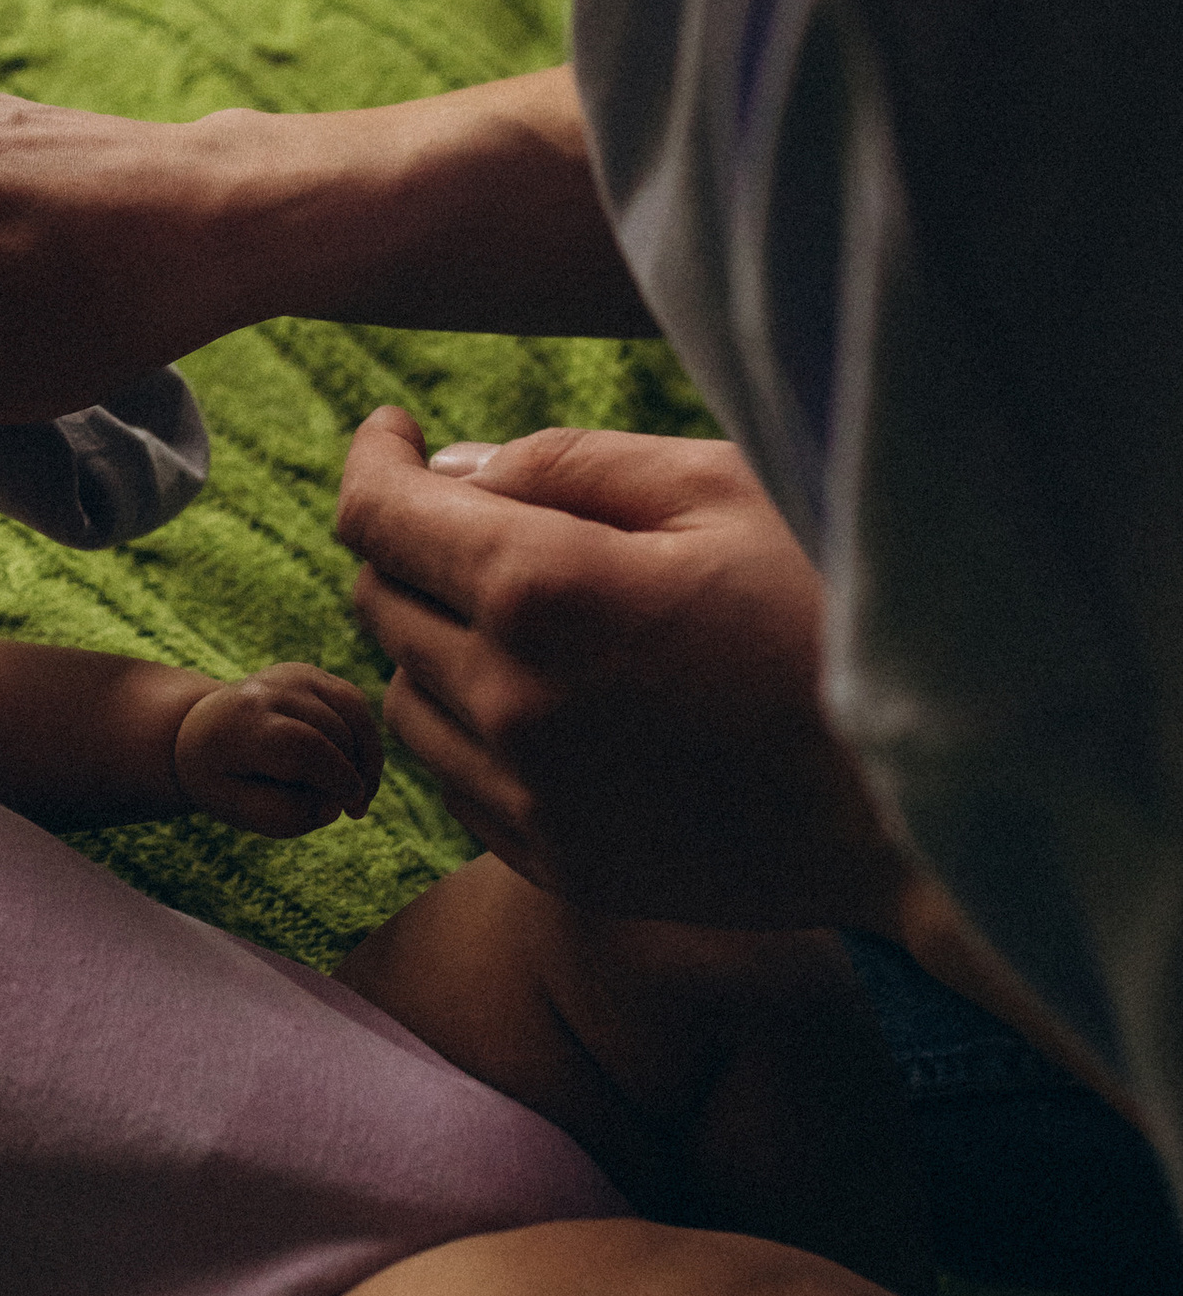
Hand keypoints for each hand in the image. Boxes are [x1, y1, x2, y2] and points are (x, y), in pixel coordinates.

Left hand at [174, 665, 384, 834]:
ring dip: (367, 758)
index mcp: (239, 724)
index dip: (338, 779)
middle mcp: (266, 689)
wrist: (201, 731)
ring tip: (358, 795)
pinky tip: (356, 770)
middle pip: (334, 732)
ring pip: (353, 713)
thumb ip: (285, 815)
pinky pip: (355, 704)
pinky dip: (365, 739)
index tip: (351, 810)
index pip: (303, 747)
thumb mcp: (238, 809)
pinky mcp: (308, 673)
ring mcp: (289, 675)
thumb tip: (335, 805)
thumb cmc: (222, 777)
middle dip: (352, 775)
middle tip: (349, 810)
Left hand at [336, 408, 908, 924]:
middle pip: (380, 601)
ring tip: (526, 612)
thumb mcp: (719, 490)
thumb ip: (567, 464)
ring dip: (435, 640)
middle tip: (476, 512)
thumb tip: (452, 471)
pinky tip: (552, 698)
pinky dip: (472, 725)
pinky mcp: (555, 864)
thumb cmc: (836, 616)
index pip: (379, 516)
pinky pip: (454, 778)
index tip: (393, 431)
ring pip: (406, 695)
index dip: (371, 458)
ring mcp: (528, 797)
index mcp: (542, 592)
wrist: (924, 804)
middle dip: (408, 542)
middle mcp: (510, 701)